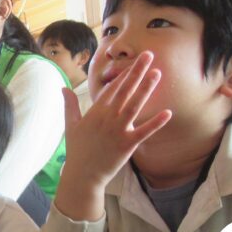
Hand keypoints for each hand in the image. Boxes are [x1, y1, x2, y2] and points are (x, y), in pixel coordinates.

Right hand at [55, 52, 171, 221]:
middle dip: (137, 72)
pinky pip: (144, 131)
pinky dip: (156, 123)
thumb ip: (69, 105)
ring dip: (146, 88)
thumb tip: (63, 88)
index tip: (134, 62)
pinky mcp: (127, 144)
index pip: (111, 88)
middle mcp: (107, 118)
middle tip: (149, 55)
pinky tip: (167, 112)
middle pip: (124, 90)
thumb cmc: (77, 150)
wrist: (82, 175)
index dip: (123, 74)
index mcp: (95, 112)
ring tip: (157, 73)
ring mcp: (118, 130)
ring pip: (135, 105)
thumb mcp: (70, 125)